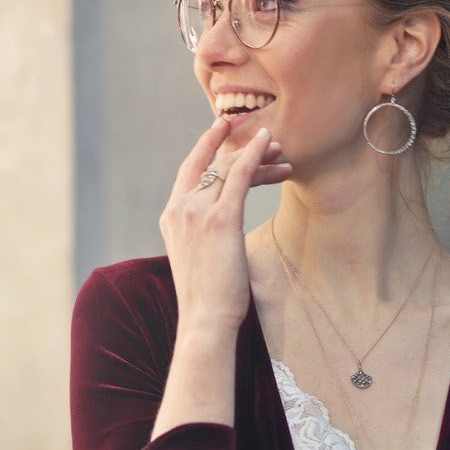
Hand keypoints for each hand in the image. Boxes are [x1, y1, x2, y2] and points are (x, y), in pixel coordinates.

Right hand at [161, 119, 291, 331]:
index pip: (188, 172)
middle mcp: (179, 209)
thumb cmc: (207, 297)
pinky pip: (238, 175)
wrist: (204, 318)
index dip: (205, 147)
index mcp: (171, 217)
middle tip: (258, 132)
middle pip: (208, 163)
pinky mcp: (220, 219)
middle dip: (232, 142)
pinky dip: (254, 155)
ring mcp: (197, 212)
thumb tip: (222, 231)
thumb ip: (204, 235)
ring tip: (278, 147)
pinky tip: (270, 144)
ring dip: (254, 152)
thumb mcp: (198, 257)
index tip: (222, 131)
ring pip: (227, 167)